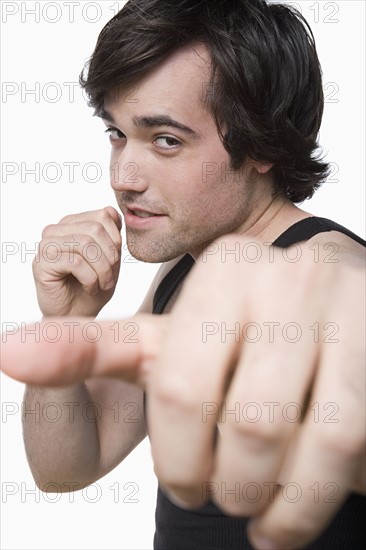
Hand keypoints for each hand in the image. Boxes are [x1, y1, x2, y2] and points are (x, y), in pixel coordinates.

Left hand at [1, 235, 364, 548]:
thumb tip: (6, 353)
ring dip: (268, 498)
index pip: (179, 387)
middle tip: (223, 494)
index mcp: (226, 269)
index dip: (178, 457)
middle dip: (226, 482)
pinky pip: (345, 449)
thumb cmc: (246, 342)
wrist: (341, 325)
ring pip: (298, 439)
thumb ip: (90, 347)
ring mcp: (341, 310)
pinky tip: (288, 515)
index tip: (184, 482)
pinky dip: (308, 503)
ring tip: (256, 508)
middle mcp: (286, 278)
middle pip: (243, 422)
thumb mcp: (172, 341)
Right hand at [33, 207, 121, 316]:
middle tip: (110, 277)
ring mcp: (46, 245)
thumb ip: (112, 235)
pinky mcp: (41, 263)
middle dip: (110, 256)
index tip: (116, 262)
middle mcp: (56, 230)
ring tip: (102, 284)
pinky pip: (76, 262)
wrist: (76, 315)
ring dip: (102, 269)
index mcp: (73, 224)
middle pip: (95, 228)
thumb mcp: (110, 258)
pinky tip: (90, 287)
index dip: (117, 239)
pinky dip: (91, 278)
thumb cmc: (92, 287)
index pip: (104, 214)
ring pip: (86, 244)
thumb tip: (114, 213)